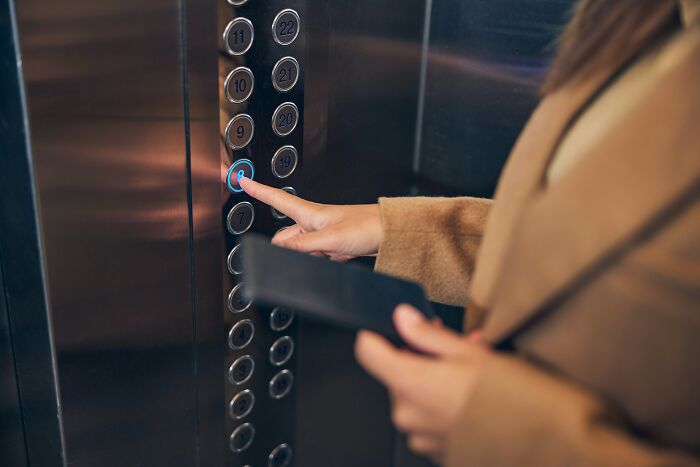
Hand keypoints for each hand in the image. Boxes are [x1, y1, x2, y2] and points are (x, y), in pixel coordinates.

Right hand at [239, 177, 382, 260]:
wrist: (390, 234)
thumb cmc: (366, 226)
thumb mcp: (330, 238)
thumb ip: (303, 244)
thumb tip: (279, 249)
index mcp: (309, 213)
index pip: (277, 198)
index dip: (258, 189)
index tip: (241, 179)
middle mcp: (313, 223)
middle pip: (284, 236)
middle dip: (286, 248)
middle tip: (307, 251)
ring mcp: (321, 235)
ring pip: (299, 249)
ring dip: (305, 256)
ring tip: (327, 254)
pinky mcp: (330, 247)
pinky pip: (313, 257)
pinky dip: (317, 261)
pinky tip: (329, 261)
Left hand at [354, 305, 490, 464]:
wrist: (537, 440)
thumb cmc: (505, 398)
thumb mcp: (465, 352)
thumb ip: (425, 334)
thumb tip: (403, 317)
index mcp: (409, 384)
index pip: (367, 351)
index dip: (376, 334)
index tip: (388, 327)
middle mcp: (406, 413)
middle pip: (395, 373)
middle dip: (421, 356)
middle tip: (452, 345)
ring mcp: (418, 435)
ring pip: (414, 394)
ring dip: (435, 378)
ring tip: (471, 369)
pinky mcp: (432, 449)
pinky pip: (427, 417)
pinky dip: (442, 402)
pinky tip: (470, 393)